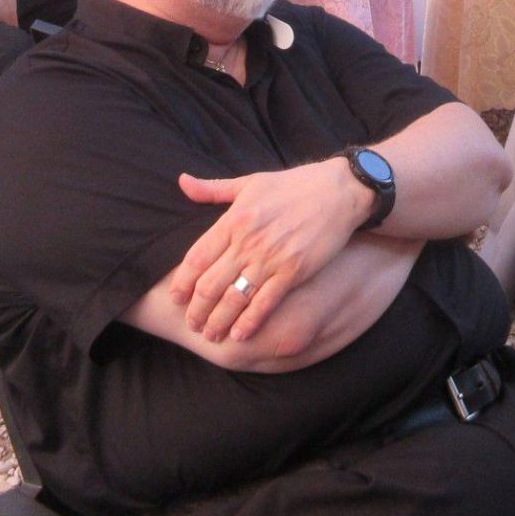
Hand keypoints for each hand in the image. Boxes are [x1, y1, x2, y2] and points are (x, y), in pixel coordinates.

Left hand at [169, 159, 368, 342]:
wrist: (339, 191)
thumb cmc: (293, 185)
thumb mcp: (250, 181)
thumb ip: (213, 188)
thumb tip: (182, 182)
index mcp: (234, 219)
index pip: (196, 257)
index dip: (182, 282)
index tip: (175, 297)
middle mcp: (248, 241)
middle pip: (210, 284)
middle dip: (196, 309)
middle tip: (190, 323)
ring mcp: (271, 258)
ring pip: (234, 298)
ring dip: (218, 320)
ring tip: (210, 335)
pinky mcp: (294, 271)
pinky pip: (265, 303)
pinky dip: (250, 321)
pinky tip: (239, 334)